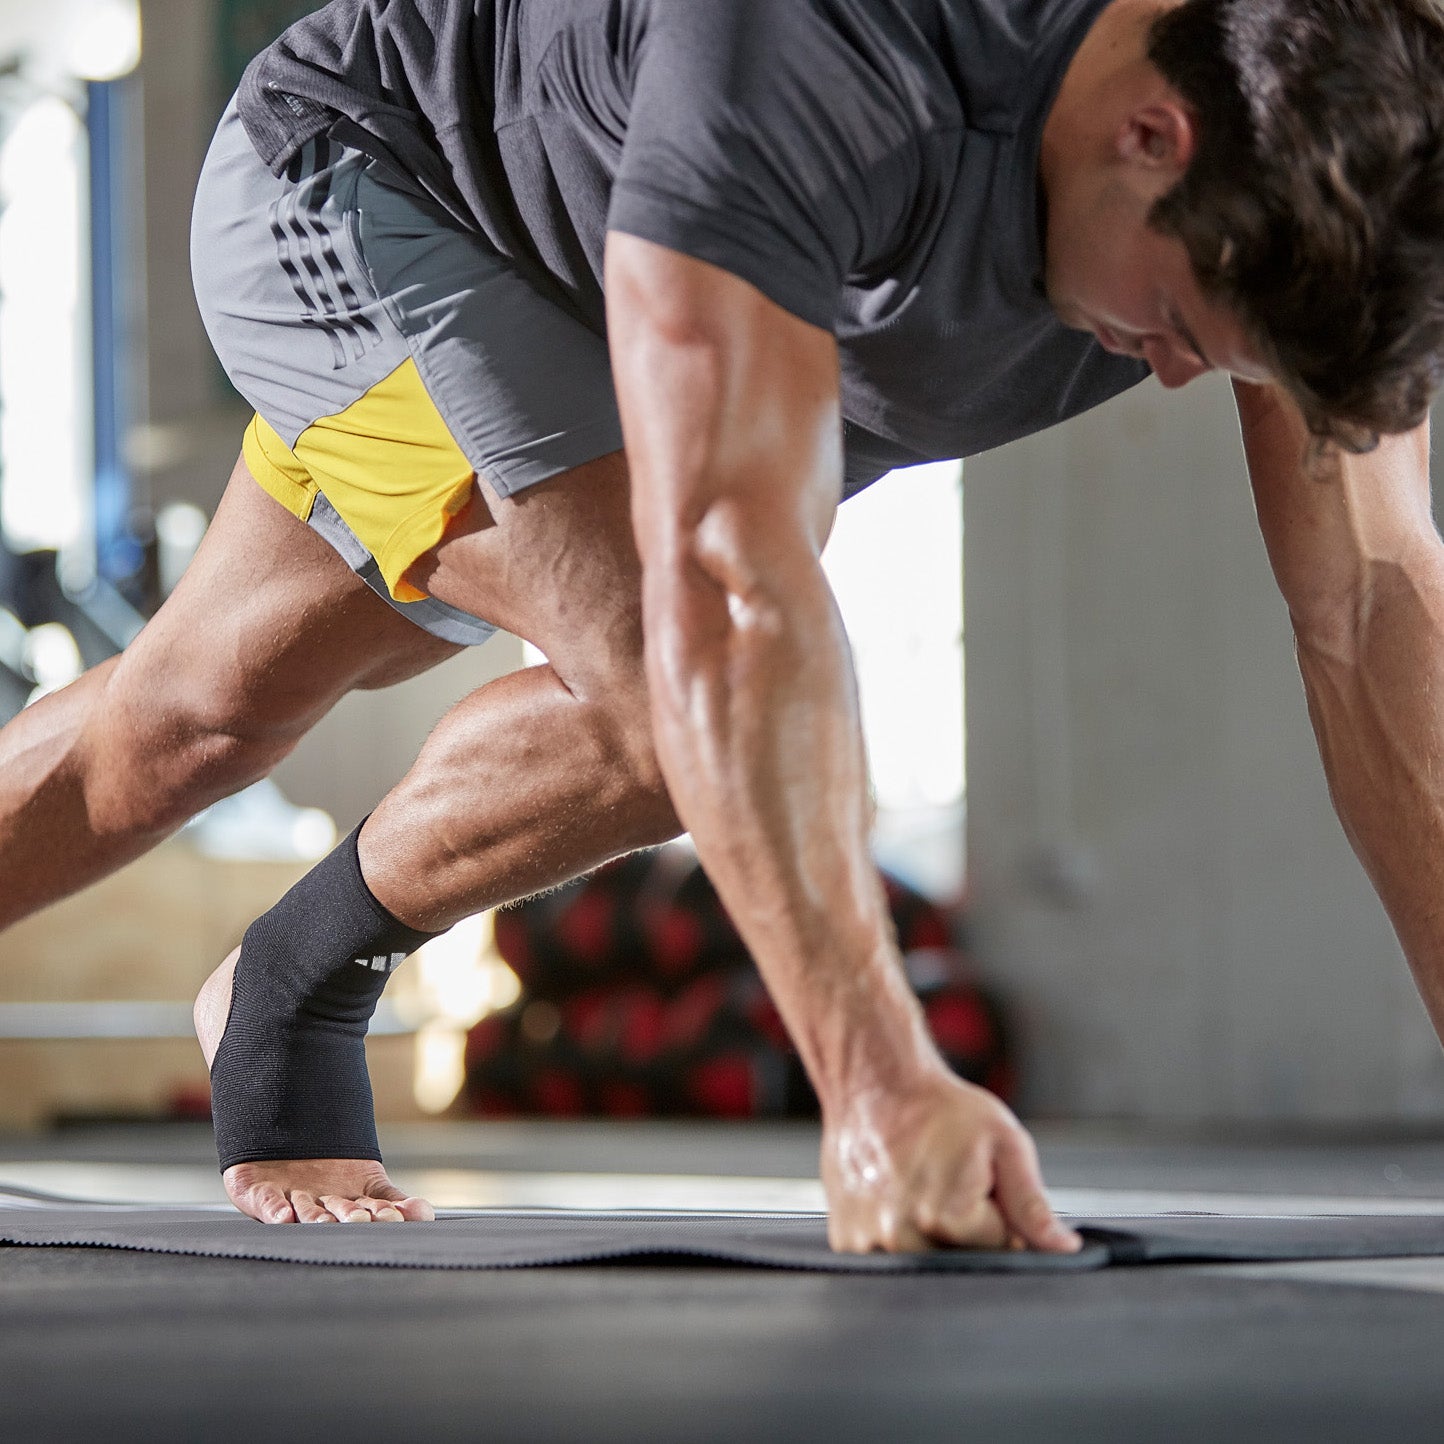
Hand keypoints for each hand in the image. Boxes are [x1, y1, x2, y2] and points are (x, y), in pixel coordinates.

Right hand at [821, 1067, 1081, 1253]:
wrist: (876, 1082)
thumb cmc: (940, 1107)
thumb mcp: (1003, 1143)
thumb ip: (1034, 1205)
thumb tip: (1064, 1249)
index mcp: (947, 1219)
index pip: (1002, 1248)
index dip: (1000, 1214)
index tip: (980, 1182)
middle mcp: (903, 1239)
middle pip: (963, 1262)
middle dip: (969, 1232)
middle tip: (949, 1181)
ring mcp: (868, 1243)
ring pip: (927, 1263)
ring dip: (932, 1237)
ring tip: (920, 1186)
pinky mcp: (847, 1241)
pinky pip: (890, 1259)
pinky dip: (900, 1236)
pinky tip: (896, 1198)